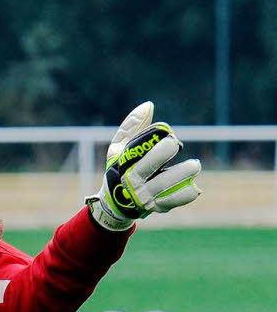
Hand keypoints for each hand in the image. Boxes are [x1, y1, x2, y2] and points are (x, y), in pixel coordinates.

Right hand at [85, 102, 201, 230]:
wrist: (116, 203)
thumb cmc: (120, 168)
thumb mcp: (119, 148)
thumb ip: (132, 127)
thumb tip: (149, 105)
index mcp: (121, 164)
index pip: (133, 152)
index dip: (148, 142)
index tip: (167, 132)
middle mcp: (131, 181)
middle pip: (144, 169)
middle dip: (158, 156)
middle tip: (175, 144)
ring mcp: (143, 196)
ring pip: (161, 187)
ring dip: (179, 176)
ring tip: (195, 166)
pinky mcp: (156, 206)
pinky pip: (171, 202)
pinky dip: (182, 195)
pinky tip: (193, 188)